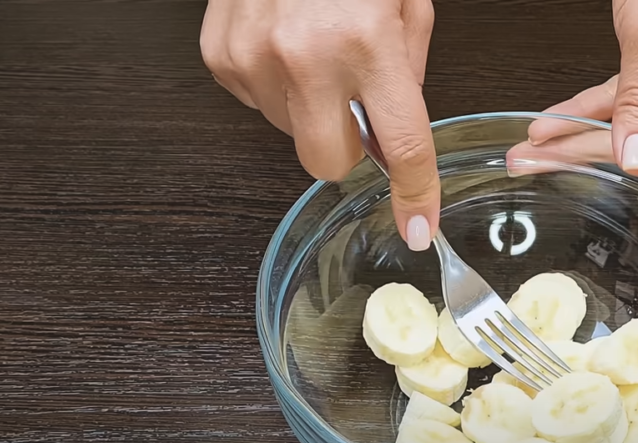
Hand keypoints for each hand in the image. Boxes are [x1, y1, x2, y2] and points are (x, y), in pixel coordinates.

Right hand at [200, 0, 439, 250]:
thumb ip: (406, 71)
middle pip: (327, 162)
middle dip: (346, 147)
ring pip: (290, 132)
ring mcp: (254, 57)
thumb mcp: (407, 3)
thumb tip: (393, 130)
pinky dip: (276, 86)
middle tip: (355, 106)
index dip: (414, 194)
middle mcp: (306, 56)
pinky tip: (285, 44)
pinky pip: (256, 104)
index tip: (417, 226)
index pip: (401, 145)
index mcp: (367, 42)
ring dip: (310, 108)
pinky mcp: (220, 55)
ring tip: (316, 51)